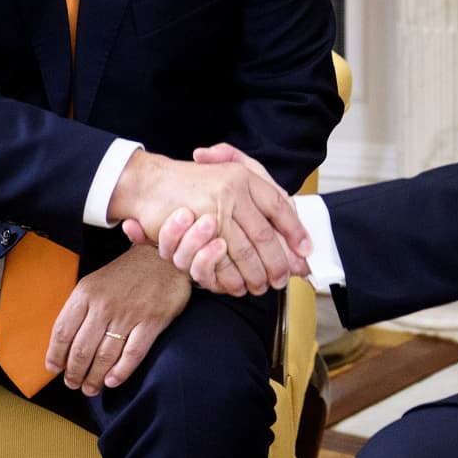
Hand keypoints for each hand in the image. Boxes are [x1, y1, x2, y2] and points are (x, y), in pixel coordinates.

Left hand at [45, 245, 189, 395]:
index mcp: (86, 292)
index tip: (54, 368)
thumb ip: (81, 308)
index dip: (55, 355)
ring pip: (104, 356)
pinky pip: (132, 354)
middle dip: (74, 372)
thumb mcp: (96, 281)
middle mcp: (104, 304)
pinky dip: (120, 372)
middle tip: (73, 383)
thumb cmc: (127, 273)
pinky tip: (112, 381)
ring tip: (91, 388)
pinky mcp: (151, 322)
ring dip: (94, 378)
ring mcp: (128, 314)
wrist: (163, 257)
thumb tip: (65, 342)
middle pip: (81, 349)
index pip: (62, 331)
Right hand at [109, 147, 309, 294]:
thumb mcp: (227, 172)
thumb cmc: (192, 181)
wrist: (151, 183)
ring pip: (247, 252)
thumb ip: (258, 193)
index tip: (305, 250)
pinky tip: (239, 286)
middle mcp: (232, 191)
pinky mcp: (197, 231)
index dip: (295, 230)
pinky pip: (222, 261)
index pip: (278, 206)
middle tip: (283, 278)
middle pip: (266, 235)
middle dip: (278, 262)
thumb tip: (286, 225)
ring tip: (263, 285)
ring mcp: (215, 211)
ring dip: (256, 274)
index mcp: (243, 176)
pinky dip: (232, 277)